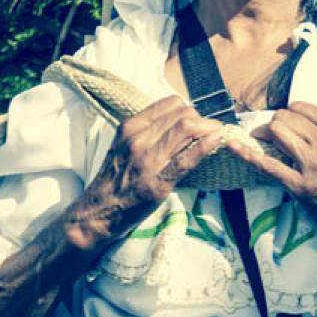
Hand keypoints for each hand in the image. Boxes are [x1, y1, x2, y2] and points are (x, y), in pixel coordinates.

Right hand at [65, 95, 225, 248]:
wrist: (97, 212)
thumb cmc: (115, 179)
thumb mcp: (124, 145)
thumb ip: (148, 131)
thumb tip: (179, 120)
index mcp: (130, 127)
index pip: (171, 104)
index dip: (189, 109)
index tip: (196, 119)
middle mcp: (139, 139)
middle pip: (183, 114)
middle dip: (202, 119)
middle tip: (210, 130)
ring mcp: (148, 160)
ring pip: (187, 129)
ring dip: (209, 128)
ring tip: (218, 134)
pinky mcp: (158, 182)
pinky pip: (187, 159)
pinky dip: (206, 146)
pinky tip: (217, 141)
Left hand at [225, 102, 316, 270]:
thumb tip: (296, 121)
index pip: (301, 108)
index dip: (287, 114)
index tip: (283, 123)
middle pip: (285, 118)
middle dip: (273, 124)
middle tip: (269, 135)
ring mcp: (313, 165)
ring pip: (276, 132)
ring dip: (263, 136)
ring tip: (262, 143)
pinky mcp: (301, 187)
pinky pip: (267, 164)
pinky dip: (247, 154)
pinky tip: (233, 147)